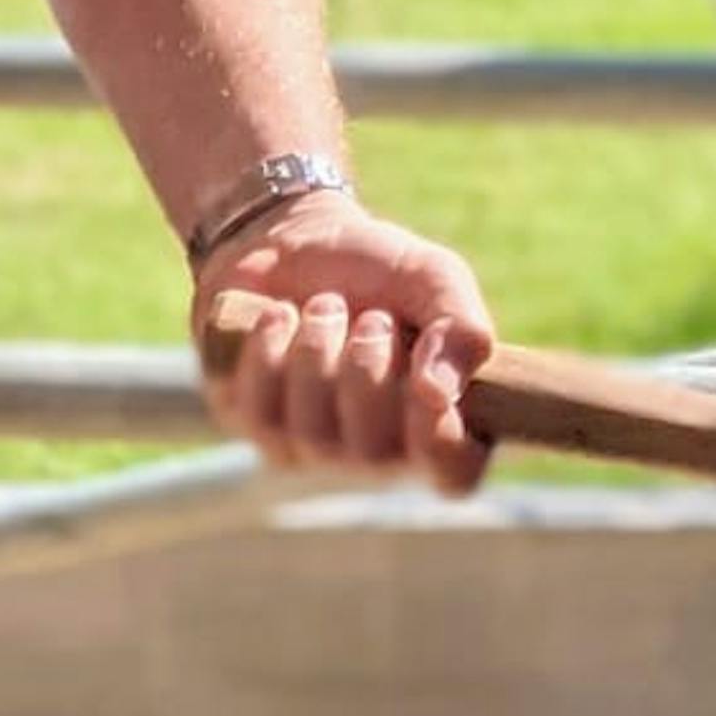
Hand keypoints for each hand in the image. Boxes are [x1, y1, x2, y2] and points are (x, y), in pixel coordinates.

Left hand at [195, 195, 493, 495]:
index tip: (426, 384)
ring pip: (311, 432)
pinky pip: (257, 409)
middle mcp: (377, 451)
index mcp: (438, 424)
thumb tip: (439, 393)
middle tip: (371, 317)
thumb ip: (462, 329)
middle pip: (372, 453)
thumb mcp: (435, 279)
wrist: (293, 239)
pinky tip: (278, 316)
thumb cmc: (380, 270)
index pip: (453, 475)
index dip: (439, 441)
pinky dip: (270, 348)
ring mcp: (310, 445)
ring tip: (324, 307)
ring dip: (318, 352)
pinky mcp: (253, 423)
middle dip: (368, 370)